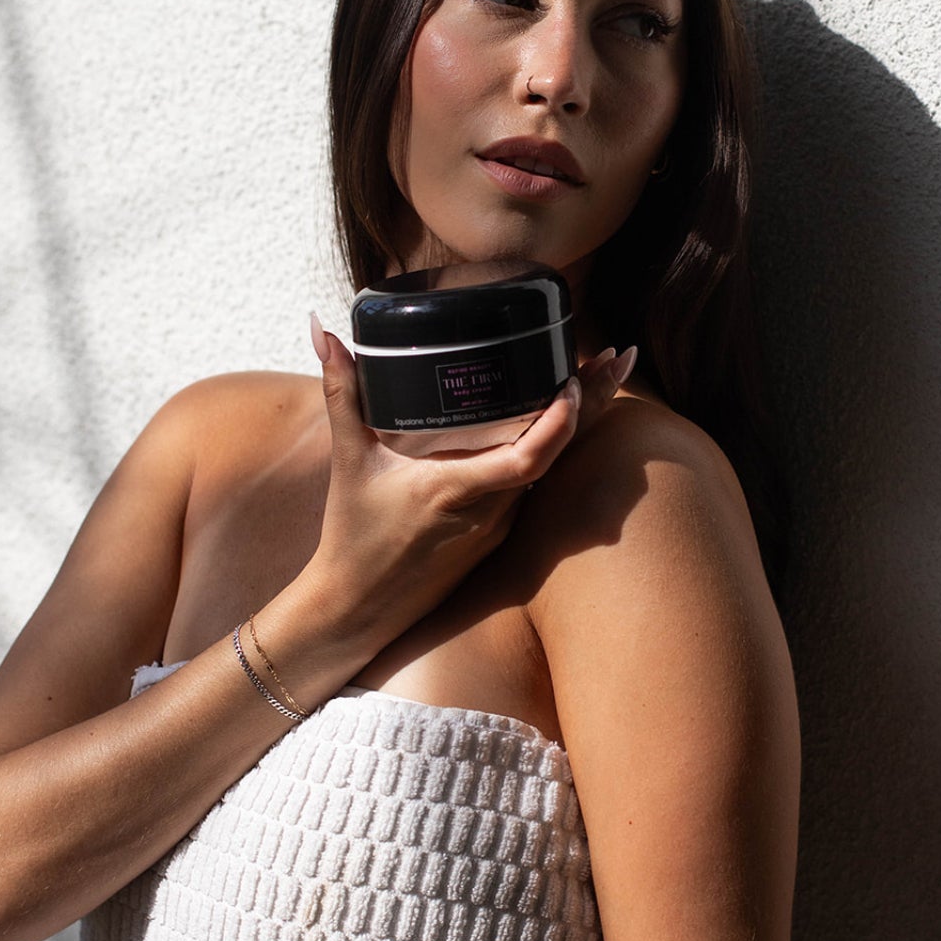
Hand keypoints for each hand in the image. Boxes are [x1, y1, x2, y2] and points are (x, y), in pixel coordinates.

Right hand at [304, 315, 634, 642]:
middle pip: (558, 453)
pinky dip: (552, 449)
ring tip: (600, 376)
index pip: (530, 456)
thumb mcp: (348, 459)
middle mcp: (491, 511)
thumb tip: (322, 330)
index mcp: (458, 489)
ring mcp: (500, 527)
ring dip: (576, 424)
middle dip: (592, 402)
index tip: (576, 376)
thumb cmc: (352, 539)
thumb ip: (341, 391)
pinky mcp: (498, 536)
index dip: (562, 418)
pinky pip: (535, 486)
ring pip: (552, 469)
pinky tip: (562, 421)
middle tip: (618, 357)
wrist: (358, 610)